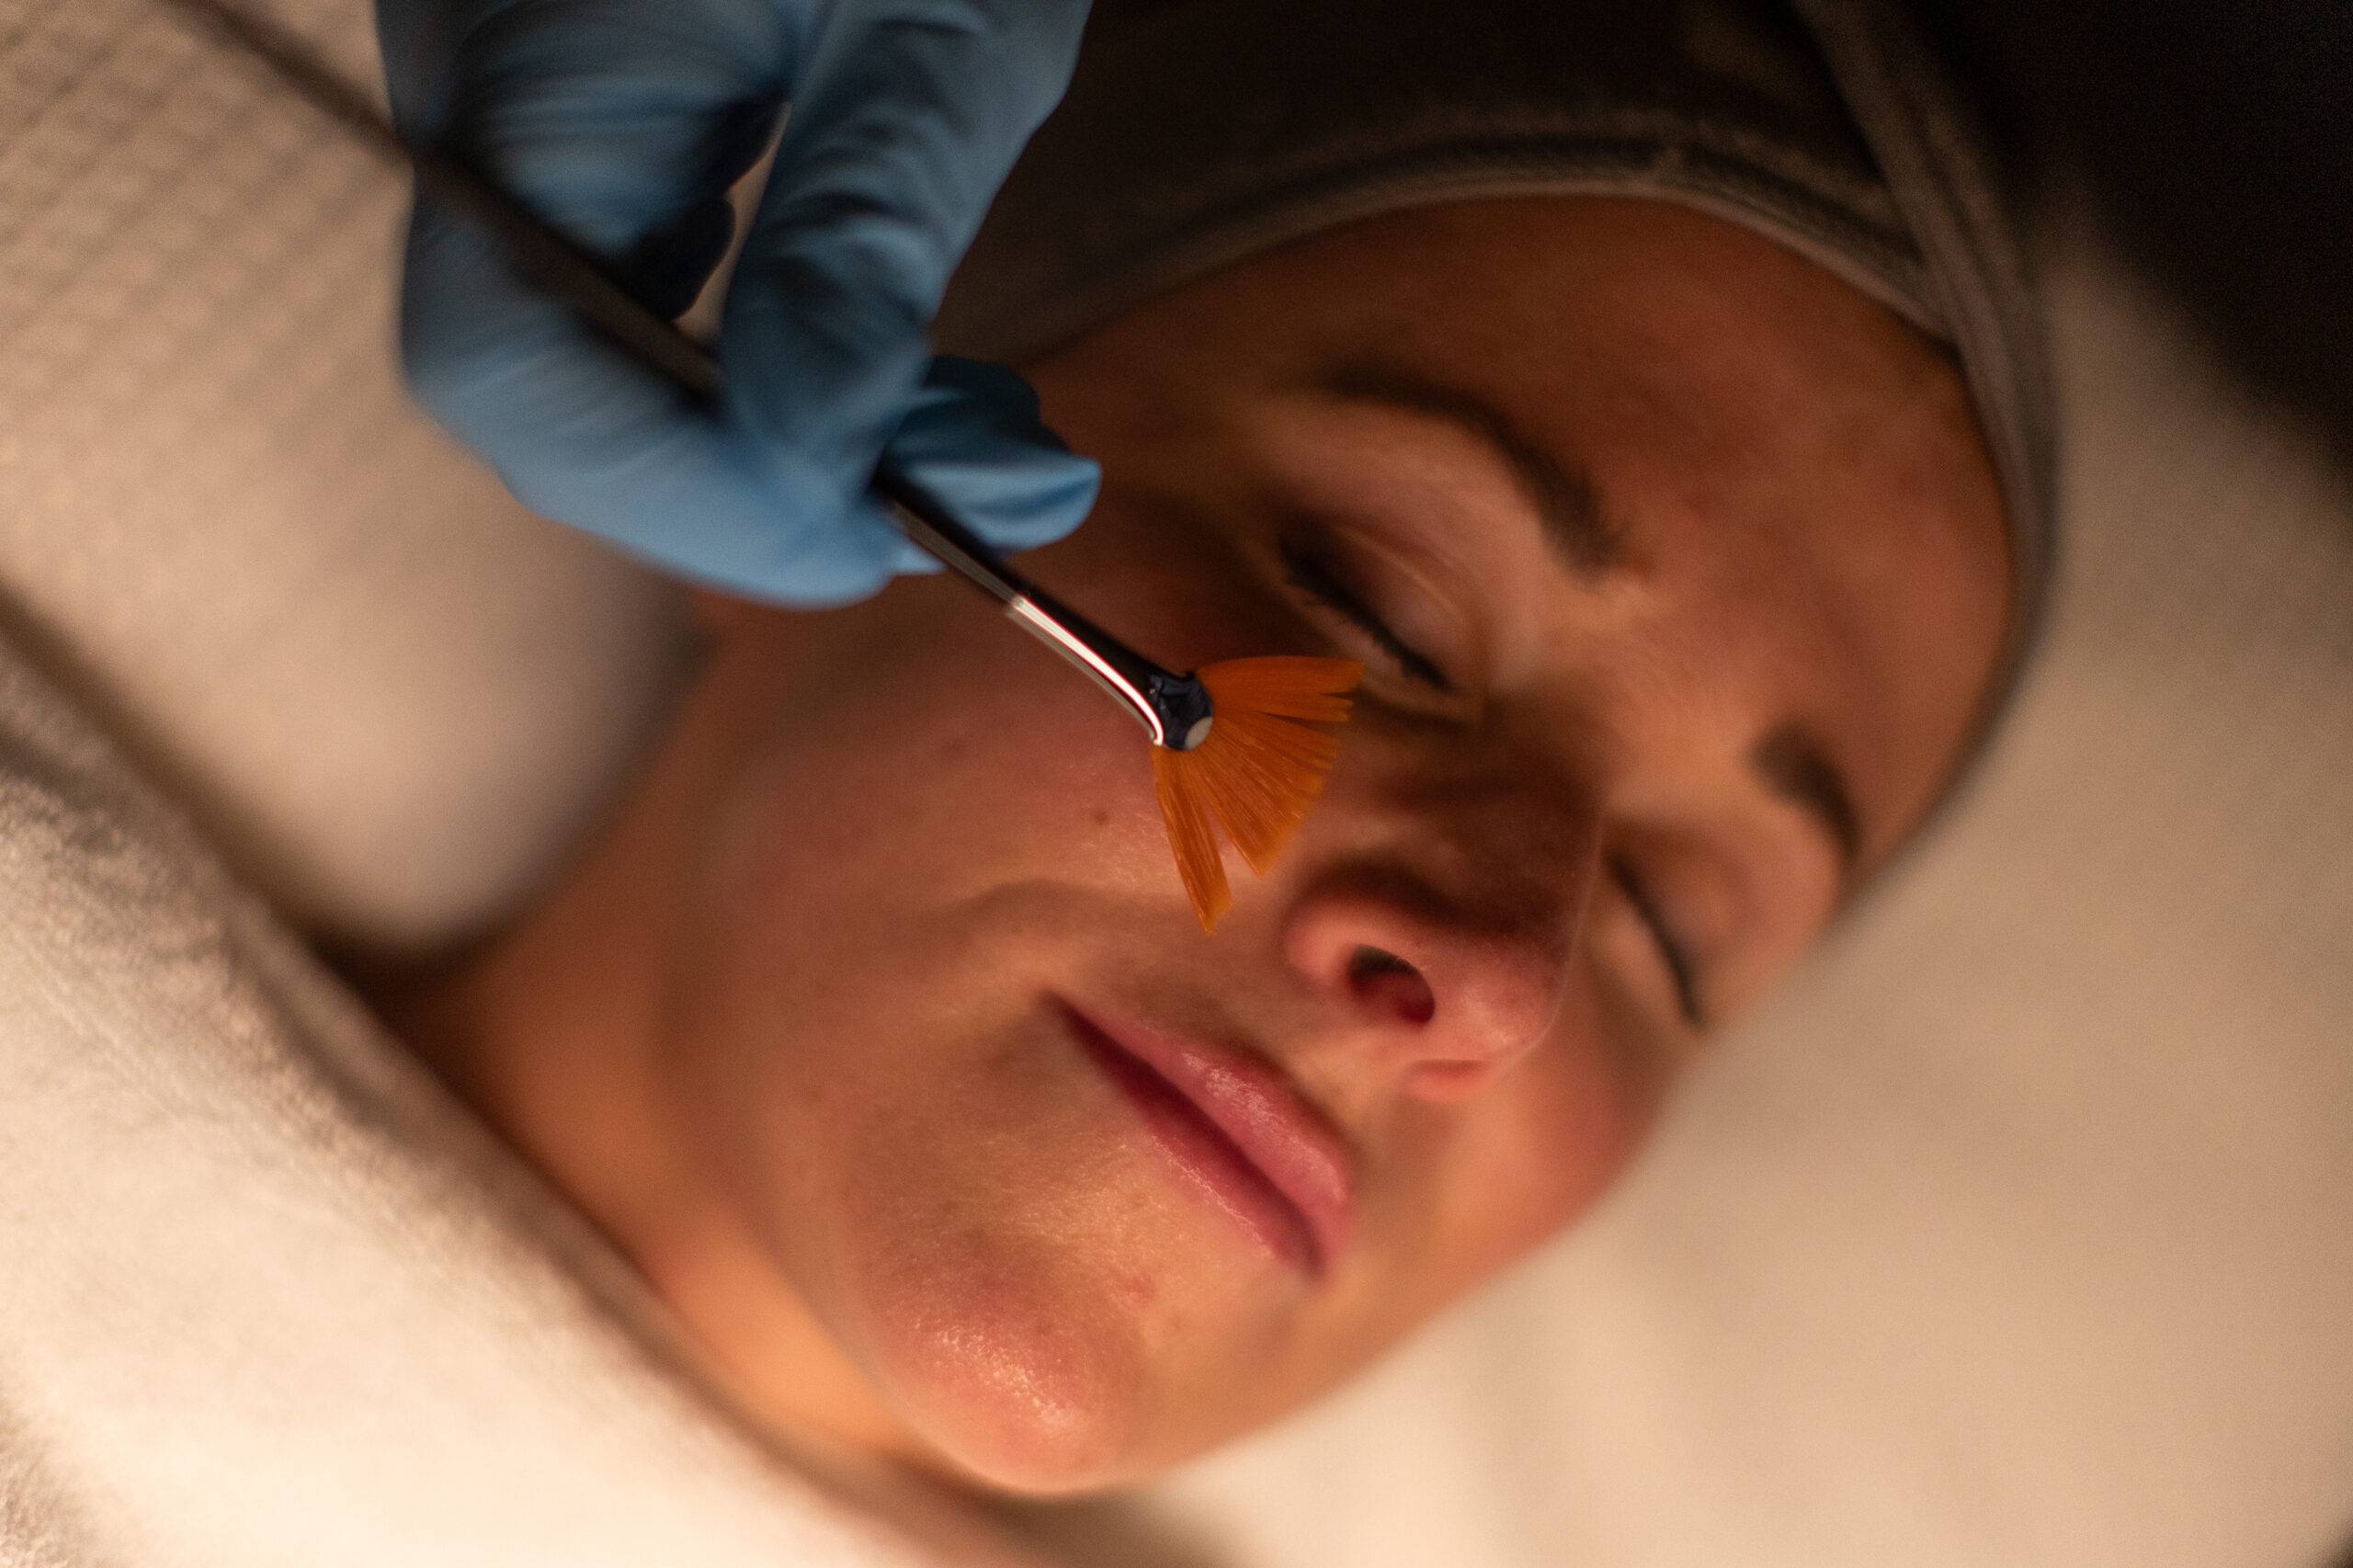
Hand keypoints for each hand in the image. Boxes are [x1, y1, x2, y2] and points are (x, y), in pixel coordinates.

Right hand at [376, 0, 1098, 603]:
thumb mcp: (930, 20)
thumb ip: (860, 245)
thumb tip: (819, 467)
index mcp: (531, 75)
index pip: (522, 382)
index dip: (697, 500)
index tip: (884, 536)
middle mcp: (496, 114)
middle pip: (568, 403)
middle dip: (784, 489)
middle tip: (993, 498)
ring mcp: (539, 123)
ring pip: (624, 374)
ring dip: (806, 447)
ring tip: (991, 437)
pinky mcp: (605, 126)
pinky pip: (660, 301)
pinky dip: (791, 367)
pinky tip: (903, 367)